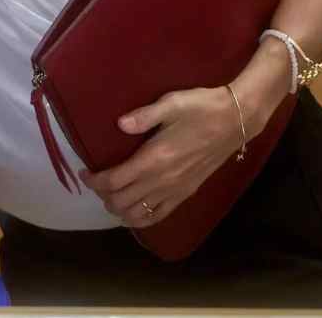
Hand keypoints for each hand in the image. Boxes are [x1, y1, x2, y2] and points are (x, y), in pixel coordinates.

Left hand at [79, 86, 245, 228]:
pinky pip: (160, 216)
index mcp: (154, 159)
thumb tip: (119, 124)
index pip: (114, 181)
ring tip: (111, 195)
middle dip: (103, 195)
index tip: (84, 173)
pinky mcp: (187, 193)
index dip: (94, 181)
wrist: (236, 120)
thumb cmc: (201, 108)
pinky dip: (142, 218)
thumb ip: (143, 116)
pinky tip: (134, 211)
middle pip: (121, 202)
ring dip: (119, 209)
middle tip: (96, 182)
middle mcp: (163, 180)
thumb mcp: (171, 104)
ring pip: (138, 214)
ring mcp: (176, 190)